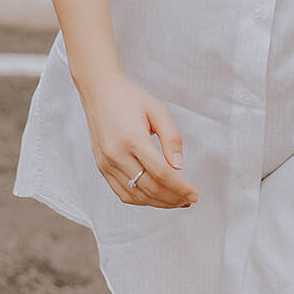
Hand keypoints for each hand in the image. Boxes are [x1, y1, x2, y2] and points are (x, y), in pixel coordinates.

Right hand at [78, 68, 197, 206]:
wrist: (99, 91)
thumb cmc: (130, 98)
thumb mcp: (158, 110)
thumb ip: (172, 138)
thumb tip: (179, 167)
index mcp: (132, 138)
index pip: (161, 173)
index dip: (180, 187)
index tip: (195, 194)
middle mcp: (116, 154)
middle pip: (149, 188)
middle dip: (172, 198)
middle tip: (189, 199)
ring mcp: (106, 163)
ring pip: (135, 195)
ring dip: (158, 202)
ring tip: (176, 200)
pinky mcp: (102, 167)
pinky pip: (122, 192)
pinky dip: (140, 199)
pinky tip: (155, 197)